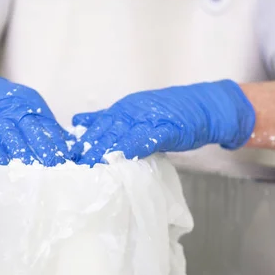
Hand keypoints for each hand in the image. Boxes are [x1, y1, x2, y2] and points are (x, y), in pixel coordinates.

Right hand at [0, 58, 71, 165]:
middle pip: (31, 131)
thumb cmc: (5, 105)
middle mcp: (13, 110)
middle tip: (53, 166)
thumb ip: (46, 126)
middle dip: (43, 149)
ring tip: (31, 167)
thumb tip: (70, 146)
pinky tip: (2, 161)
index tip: (66, 159)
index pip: (48, 125)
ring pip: (10, 135)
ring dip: (21, 152)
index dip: (58, 143)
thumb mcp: (28, 107)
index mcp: (30, 106)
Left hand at [71, 80, 254, 165]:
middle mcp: (131, 111)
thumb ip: (112, 121)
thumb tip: (81, 123)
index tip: (66, 159)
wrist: (207, 106)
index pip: (97, 126)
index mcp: (123, 110)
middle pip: (104, 132)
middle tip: (71, 168)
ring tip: (88, 167)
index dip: (82, 143)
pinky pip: (146, 138)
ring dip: (103, 151)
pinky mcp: (166, 128)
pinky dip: (132, 148)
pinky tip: (120, 158)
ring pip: (121, 134)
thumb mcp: (138, 115)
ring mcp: (149, 118)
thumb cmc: (173, 114)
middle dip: (87, 150)